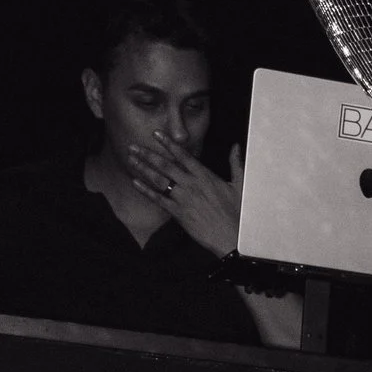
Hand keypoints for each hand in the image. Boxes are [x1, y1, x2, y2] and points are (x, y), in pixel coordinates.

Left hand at [128, 136, 245, 258]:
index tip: (156, 134)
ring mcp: (183, 198)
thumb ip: (235, 164)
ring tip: (131, 159)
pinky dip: (146, 190)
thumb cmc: (238, 213)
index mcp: (205, 176)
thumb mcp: (240, 185)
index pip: (183, 155)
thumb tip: (236, 146)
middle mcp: (191, 184)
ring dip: (143, 168)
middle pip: (165, 165)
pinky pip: (159, 199)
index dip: (168, 143)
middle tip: (133, 146)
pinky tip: (135, 182)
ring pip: (159, 180)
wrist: (232, 237)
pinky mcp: (179, 213)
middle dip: (148, 154)